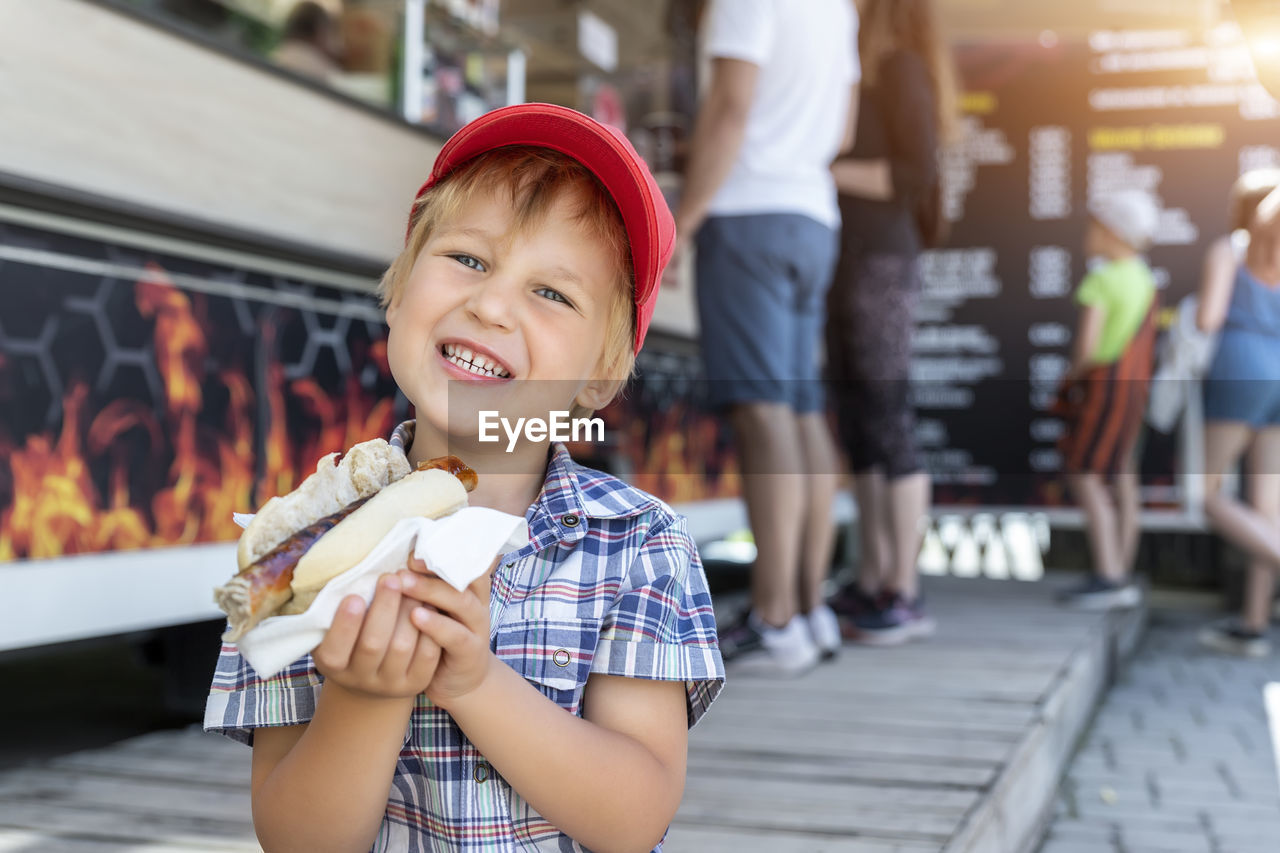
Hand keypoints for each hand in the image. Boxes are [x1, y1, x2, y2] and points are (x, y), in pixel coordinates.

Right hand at [312, 574, 440, 699]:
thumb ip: (336, 608)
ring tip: (412, 584)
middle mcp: (360, 678)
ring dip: (409, 611)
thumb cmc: (351, 637)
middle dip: (383, 608)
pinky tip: (428, 602)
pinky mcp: (417, 683)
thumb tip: (347, 571)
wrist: (373, 674)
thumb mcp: (334, 628)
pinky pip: (427, 654)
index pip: (335, 649)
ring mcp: (390, 684)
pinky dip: (430, 626)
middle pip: (373, 645)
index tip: (354, 596)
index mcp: (333, 665)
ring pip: (403, 647)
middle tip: (391, 578)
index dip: (345, 624)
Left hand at [399, 560, 494, 710]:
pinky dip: (436, 625)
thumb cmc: (438, 638)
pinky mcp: (471, 651)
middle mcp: (476, 603)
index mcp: (468, 588)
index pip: (464, 559)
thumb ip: (422, 587)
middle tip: (403, 563)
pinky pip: (456, 635)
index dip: (442, 549)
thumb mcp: (434, 608)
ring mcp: (476, 627)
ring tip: (403, 584)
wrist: (457, 681)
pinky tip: (415, 617)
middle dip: (432, 568)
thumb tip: (390, 559)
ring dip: (431, 591)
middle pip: (462, 576)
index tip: (413, 545)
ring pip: (461, 602)